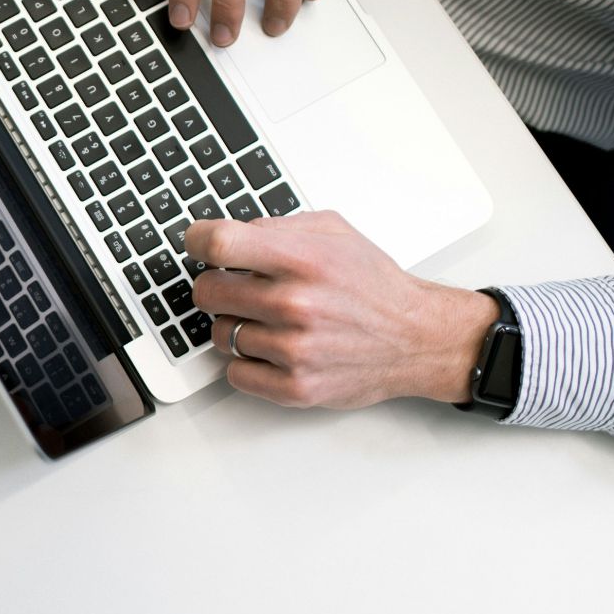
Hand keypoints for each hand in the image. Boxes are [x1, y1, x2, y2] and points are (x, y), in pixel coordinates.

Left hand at [186, 213, 498, 407]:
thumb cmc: (374, 285)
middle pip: (207, 291)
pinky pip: (235, 373)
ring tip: (268, 319)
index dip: (197, 241)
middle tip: (236, 286)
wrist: (416, 338)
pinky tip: (270, 347)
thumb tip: (228, 233)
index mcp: (303, 260)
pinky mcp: (295, 387)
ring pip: (220, 334)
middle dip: (216, 285)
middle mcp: (296, 304)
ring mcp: (294, 350)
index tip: (197, 244)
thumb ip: (277, 227)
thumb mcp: (333, 232)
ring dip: (235, 325)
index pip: (218, 245)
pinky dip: (246, 362)